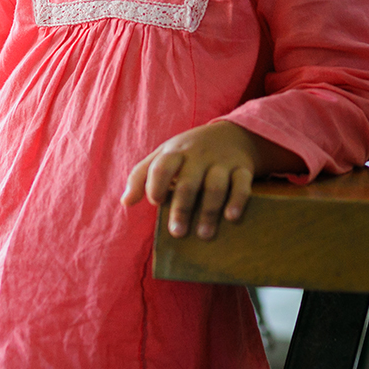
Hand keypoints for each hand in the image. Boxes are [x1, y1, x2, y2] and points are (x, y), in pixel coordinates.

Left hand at [122, 121, 261, 239]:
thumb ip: (141, 176)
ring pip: (215, 185)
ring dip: (209, 211)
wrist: (231, 134)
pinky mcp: (243, 168)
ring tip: (203, 234)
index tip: (155, 202)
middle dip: (182, 208)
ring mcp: (222, 162)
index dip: (156, 183)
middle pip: (188, 182)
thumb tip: (125, 202)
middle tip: (177, 233)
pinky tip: (231, 217)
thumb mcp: (163, 155)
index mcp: (175, 153)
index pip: (162, 166)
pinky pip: (242, 184)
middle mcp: (198, 156)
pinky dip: (238, 200)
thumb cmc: (189, 152)